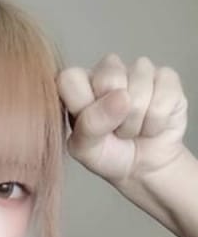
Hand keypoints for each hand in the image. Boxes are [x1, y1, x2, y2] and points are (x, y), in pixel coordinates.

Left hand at [56, 53, 188, 184]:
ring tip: (132, 128)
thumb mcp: (86, 150)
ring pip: (138, 88)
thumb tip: (121, 97)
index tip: (88, 125)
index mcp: (78, 83)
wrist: (143, 166)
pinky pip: (163, 96)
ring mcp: (138, 70)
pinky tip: (152, 124)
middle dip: (113, 116)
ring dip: (136, 122)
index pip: (70, 78)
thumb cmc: (108, 154)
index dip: (82, 105)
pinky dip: (156, 122)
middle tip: (114, 128)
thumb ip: (90, 125)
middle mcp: (107, 70)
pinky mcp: (167, 77)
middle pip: (108, 78)